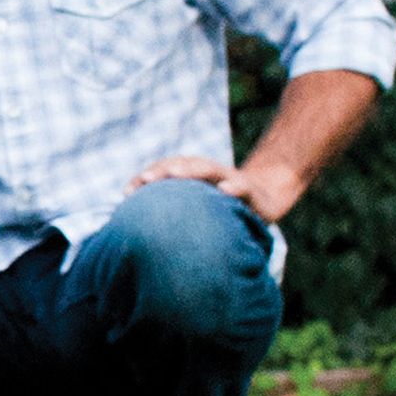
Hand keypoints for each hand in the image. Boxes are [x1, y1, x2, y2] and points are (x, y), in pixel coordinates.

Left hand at [123, 151, 299, 221]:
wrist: (268, 196)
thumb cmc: (225, 206)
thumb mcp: (200, 206)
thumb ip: (176, 210)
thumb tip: (138, 228)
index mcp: (193, 177)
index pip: (166, 172)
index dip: (147, 178)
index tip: (127, 192)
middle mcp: (209, 174)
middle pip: (183, 166)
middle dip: (163, 170)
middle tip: (145, 179)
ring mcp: (230, 180)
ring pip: (209, 169)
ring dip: (191, 170)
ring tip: (174, 173)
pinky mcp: (251, 191)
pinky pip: (242, 187)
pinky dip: (234, 187)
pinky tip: (224, 191)